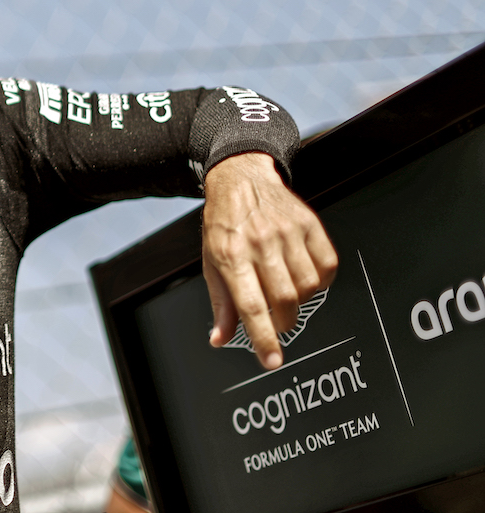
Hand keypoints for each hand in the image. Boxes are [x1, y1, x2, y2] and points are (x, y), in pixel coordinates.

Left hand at [202, 152, 336, 369]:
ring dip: (300, 302)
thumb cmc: (224, 224)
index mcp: (231, 255)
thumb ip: (220, 303)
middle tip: (276, 321)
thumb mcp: (211, 261)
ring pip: (309, 287)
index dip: (263, 337)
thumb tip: (221, 338)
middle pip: (284, 300)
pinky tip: (304, 277)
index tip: (272, 360)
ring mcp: (288, 232)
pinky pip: (328, 267)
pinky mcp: (310, 224)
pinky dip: (320, 282)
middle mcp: (260, 243)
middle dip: (283, 322)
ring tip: (286, 293)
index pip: (250, 305)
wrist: (240, 178)